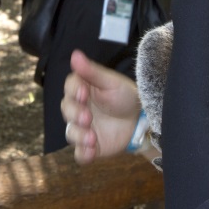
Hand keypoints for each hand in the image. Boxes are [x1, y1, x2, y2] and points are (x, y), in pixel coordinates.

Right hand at [60, 49, 141, 164]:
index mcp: (81, 90)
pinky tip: (90, 152)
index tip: (84, 93)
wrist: (141, 120)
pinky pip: (80, 154)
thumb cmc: (124, 96)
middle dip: (75, 114)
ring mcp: (83, 129)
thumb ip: (92, 71)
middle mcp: (78, 109)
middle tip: (88, 117)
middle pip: (67, 111)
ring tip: (92, 137)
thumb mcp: (111, 82)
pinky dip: (83, 154)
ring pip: (71, 133)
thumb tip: (74, 54)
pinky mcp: (90, 147)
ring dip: (79, 135)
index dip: (74, 91)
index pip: (70, 88)